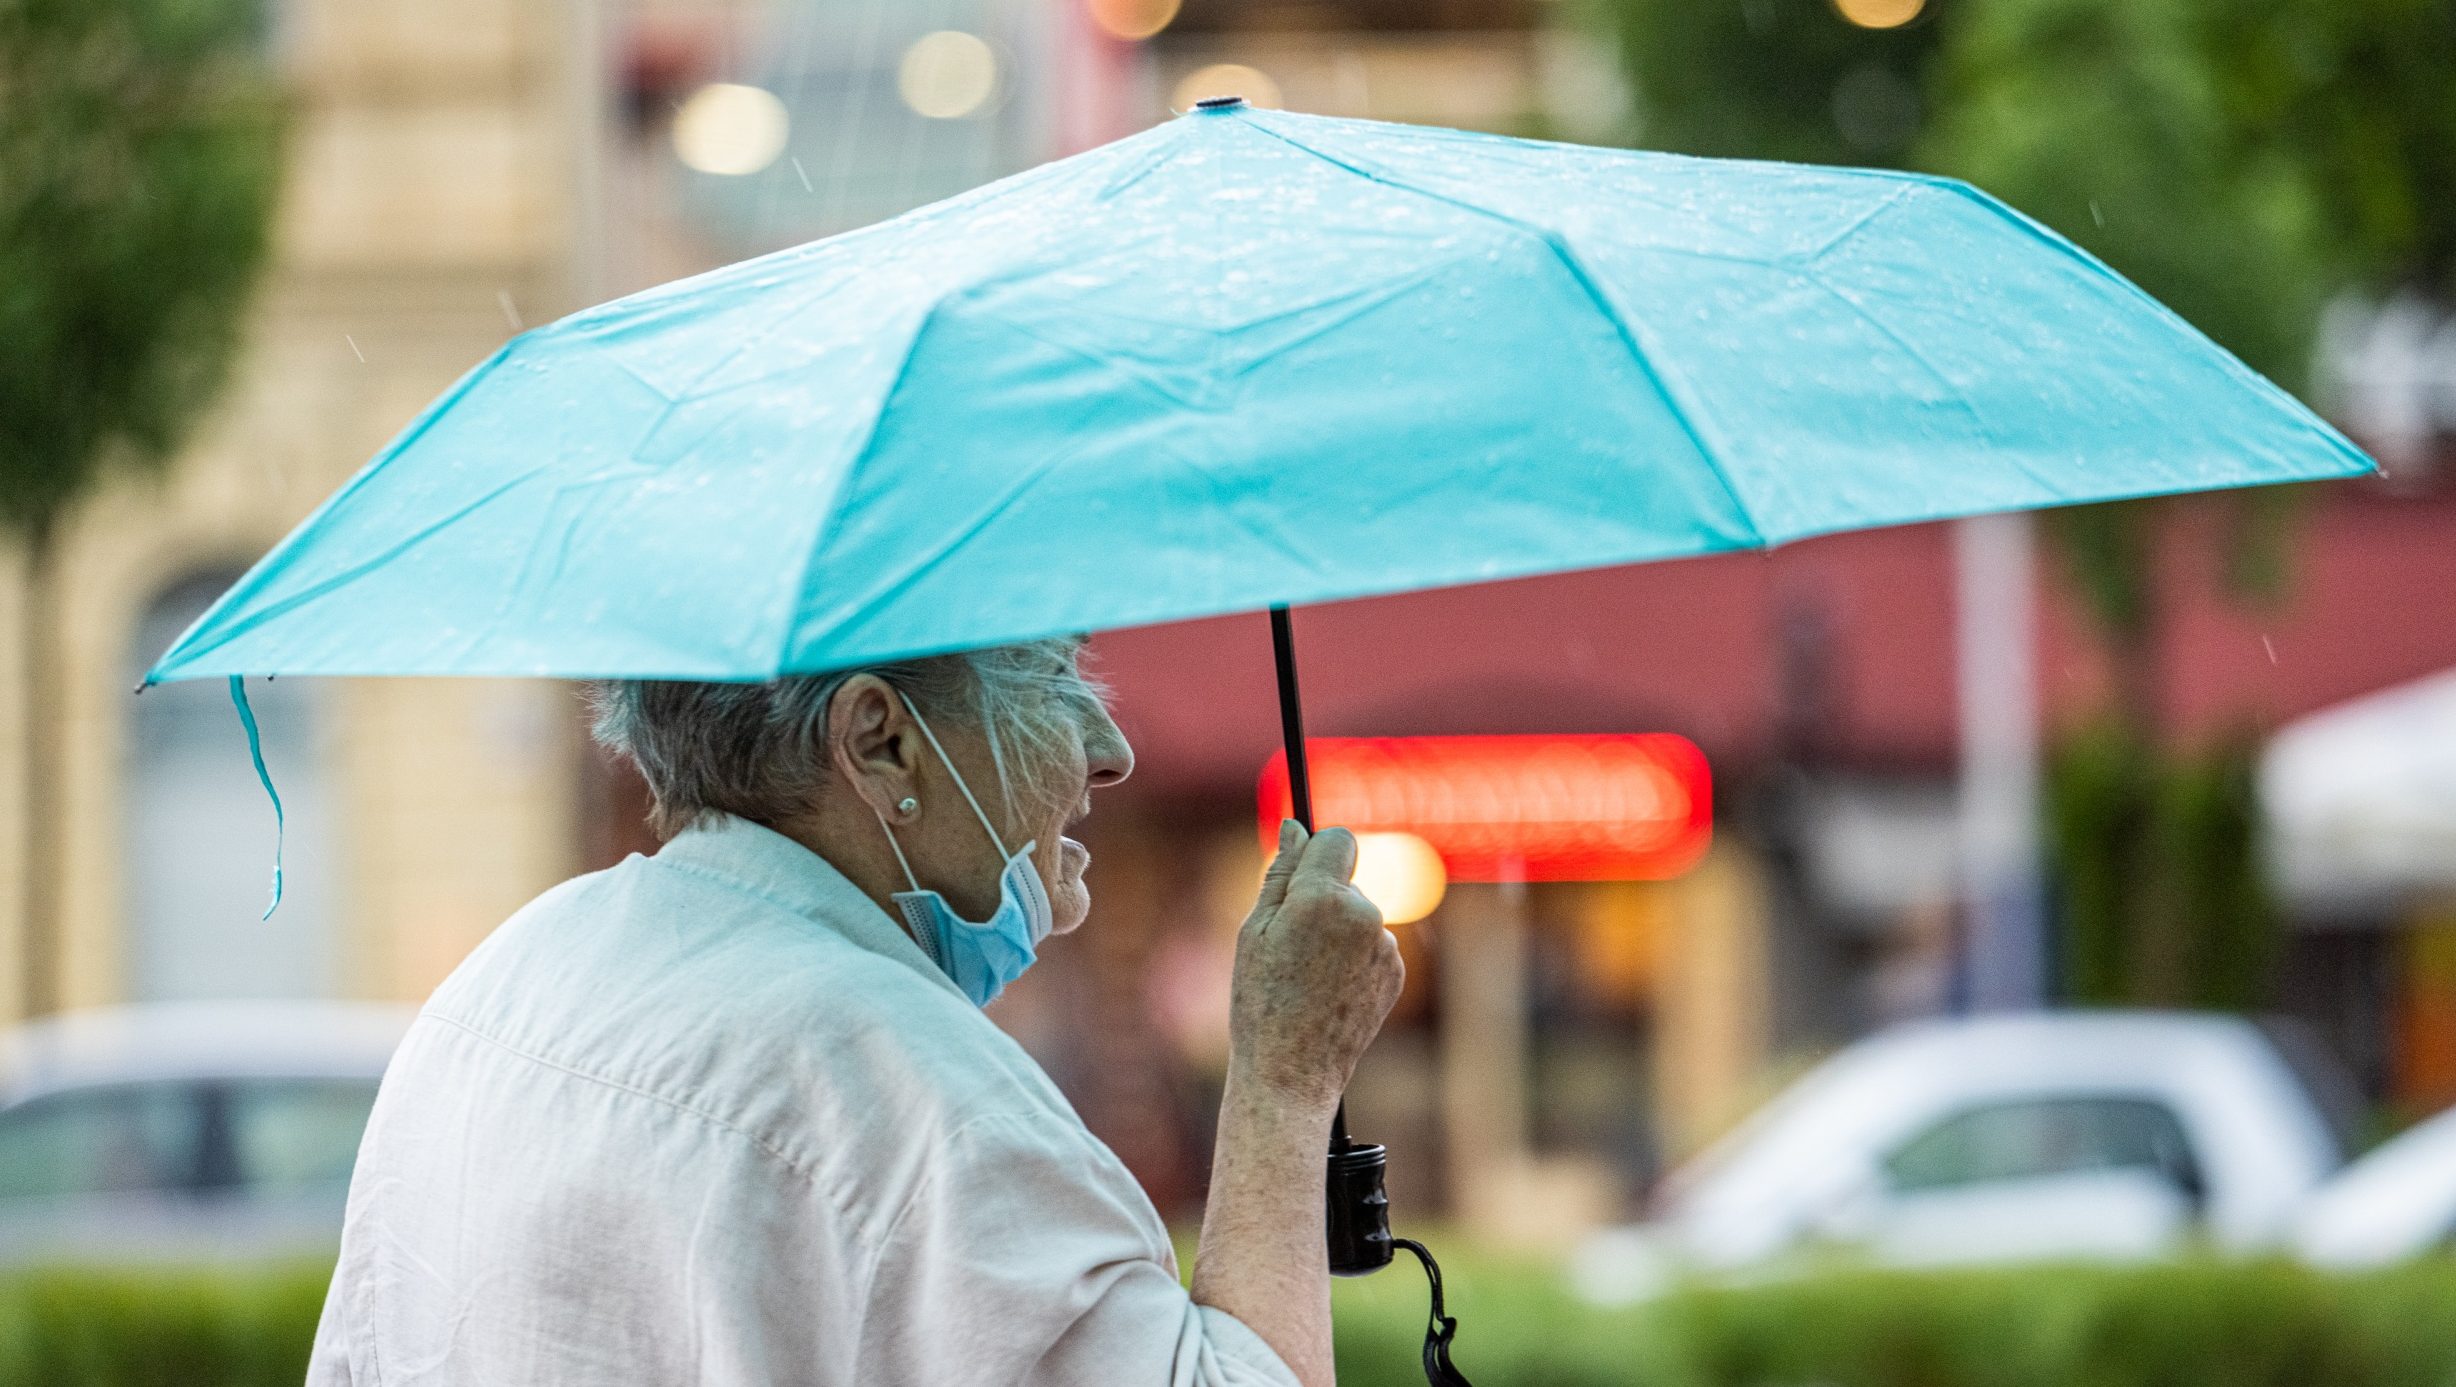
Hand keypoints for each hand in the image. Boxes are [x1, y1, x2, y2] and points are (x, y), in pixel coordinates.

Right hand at [1226, 821, 1404, 1111]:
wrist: (1292, 1071)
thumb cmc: (1261, 1001)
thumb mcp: (1254, 931)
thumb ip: (1281, 874)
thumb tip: (1296, 828)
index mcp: (1323, 899)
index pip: (1337, 840)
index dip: (1317, 853)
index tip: (1301, 873)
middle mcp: (1364, 915)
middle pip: (1346, 882)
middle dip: (1322, 900)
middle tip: (1289, 946)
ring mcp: (1385, 946)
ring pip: (1359, 916)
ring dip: (1338, 933)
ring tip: (1307, 977)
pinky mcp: (1396, 973)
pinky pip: (1372, 947)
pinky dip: (1353, 960)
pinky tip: (1329, 991)